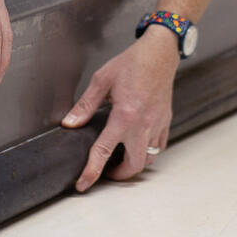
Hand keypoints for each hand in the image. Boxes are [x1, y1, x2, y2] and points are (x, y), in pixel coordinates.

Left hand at [60, 27, 178, 191]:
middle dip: (119, 175)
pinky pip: (159, 146)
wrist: (159, 53)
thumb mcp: (102, 80)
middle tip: (106, 171)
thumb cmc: (133, 62)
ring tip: (121, 159)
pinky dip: (148, 151)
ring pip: (149, 158)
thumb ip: (86, 105)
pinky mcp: (165, 120)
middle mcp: (144, 124)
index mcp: (125, 115)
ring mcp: (157, 124)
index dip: (91, 171)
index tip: (84, 184)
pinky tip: (138, 144)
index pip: (104, 151)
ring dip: (134, 164)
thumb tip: (71, 122)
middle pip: (134, 165)